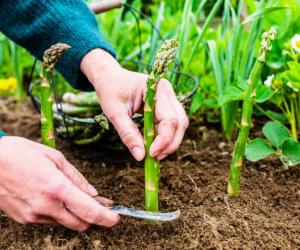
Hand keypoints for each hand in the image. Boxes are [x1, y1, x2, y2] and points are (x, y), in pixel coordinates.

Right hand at [0, 136, 119, 230]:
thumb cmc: (20, 154)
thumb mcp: (54, 157)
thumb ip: (76, 178)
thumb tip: (93, 193)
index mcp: (57, 188)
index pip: (90, 211)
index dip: (107, 218)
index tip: (117, 218)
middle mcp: (46, 207)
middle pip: (81, 224)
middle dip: (95, 218)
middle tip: (101, 206)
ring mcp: (34, 216)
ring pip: (66, 223)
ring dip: (77, 215)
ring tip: (79, 200)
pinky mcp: (24, 219)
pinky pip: (50, 220)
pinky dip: (60, 213)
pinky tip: (58, 199)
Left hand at [81, 49, 188, 160]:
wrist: (110, 78)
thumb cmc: (111, 91)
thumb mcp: (115, 113)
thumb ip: (128, 134)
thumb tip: (141, 157)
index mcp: (156, 89)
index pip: (169, 119)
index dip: (163, 139)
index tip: (151, 154)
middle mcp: (167, 92)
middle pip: (180, 122)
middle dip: (170, 143)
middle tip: (154, 157)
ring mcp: (169, 98)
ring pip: (179, 124)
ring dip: (170, 141)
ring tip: (154, 153)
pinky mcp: (166, 106)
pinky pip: (172, 124)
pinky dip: (165, 136)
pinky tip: (153, 145)